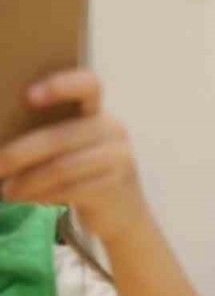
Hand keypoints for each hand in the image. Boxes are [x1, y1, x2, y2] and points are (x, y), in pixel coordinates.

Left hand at [0, 69, 145, 243]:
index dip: (61, 86)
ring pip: (62, 168)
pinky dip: (42, 196)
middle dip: (20, 154)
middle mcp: (113, 130)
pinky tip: (26, 199)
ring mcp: (118, 158)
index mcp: (97, 112)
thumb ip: (48, 134)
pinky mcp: (114, 186)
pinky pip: (70, 190)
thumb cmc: (83, 171)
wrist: (122, 210)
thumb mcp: (72, 146)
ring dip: (27, 182)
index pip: (88, 86)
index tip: (29, 97)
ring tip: (6, 191)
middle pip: (60, 137)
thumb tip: (2, 135)